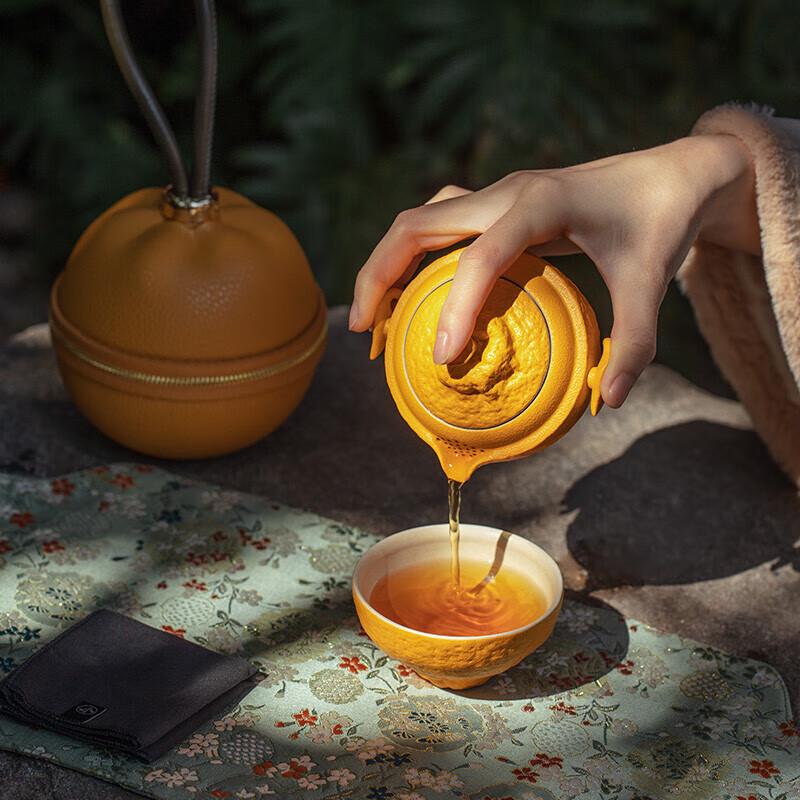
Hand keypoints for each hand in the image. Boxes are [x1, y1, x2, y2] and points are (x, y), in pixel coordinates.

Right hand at [350, 134, 758, 406]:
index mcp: (539, 203)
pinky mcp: (496, 203)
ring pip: (418, 221)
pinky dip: (413, 259)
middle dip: (377, 276)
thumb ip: (634, 343)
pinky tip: (414, 297)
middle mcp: (505, 192)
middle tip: (362, 332)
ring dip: (386, 264)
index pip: (481, 257)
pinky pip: (438, 226)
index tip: (442, 359)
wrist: (669, 173)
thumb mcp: (651, 282)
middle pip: (415, 225)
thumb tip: (606, 401)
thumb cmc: (658, 225)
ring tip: (371, 317)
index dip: (455, 308)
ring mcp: (496, 193)